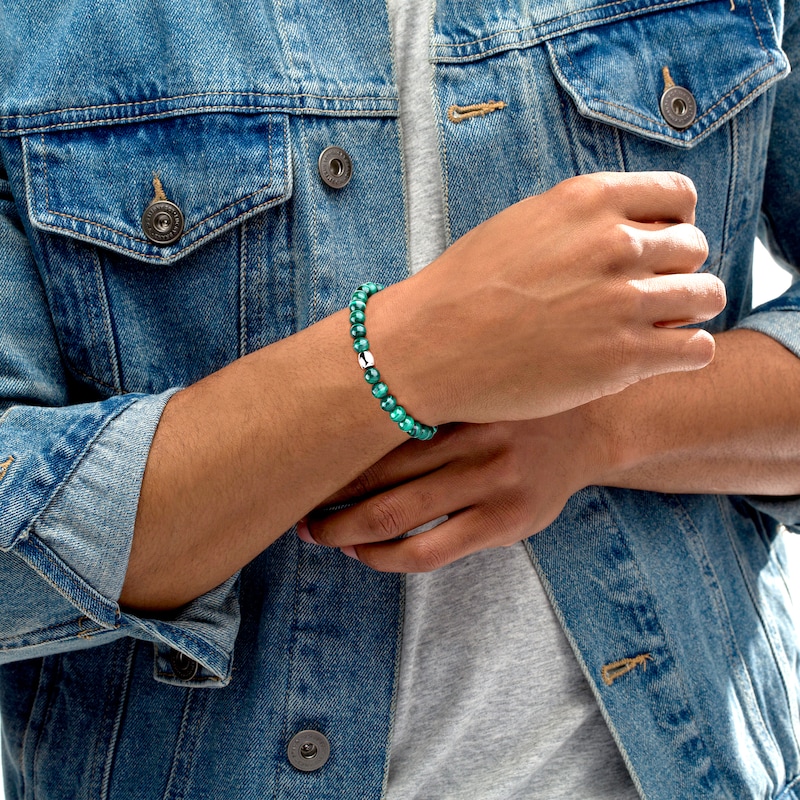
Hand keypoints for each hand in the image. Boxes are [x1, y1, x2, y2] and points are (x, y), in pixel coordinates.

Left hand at [301, 413, 604, 571]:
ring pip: (397, 517)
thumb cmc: (514, 404)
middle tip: (297, 509)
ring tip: (319, 535)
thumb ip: (426, 395)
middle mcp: (471, 441)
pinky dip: (387, 557)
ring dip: (346, 531)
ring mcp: (491, 484)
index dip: (331, 455)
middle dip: (329, 499)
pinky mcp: (506, 522)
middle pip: (377, 476)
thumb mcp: (474, 384)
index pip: (375, 432)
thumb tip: (350, 404)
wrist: (589, 427)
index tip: (299, 464)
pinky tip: (366, 553)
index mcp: (457, 401)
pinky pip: (431, 550)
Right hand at [365, 171, 725, 424]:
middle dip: (678, 269)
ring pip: (706, 295)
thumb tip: (628, 228)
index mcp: (589, 202)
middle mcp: (614, 244)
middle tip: (650, 294)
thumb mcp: (521, 224)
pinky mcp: (624, 358)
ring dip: (688, 310)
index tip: (656, 247)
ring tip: (658, 326)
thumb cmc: (464, 289)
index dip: (673, 223)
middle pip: (694, 246)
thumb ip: (581, 220)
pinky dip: (684, 352)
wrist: (428, 347)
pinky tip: (654, 356)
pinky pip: (696, 348)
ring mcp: (623, 302)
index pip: (679, 196)